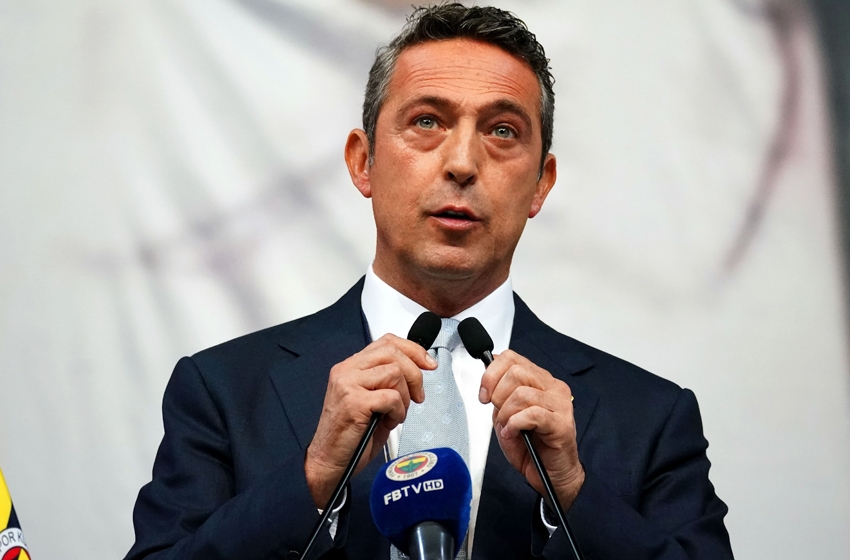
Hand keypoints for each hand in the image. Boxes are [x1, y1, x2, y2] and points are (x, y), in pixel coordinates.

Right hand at [305, 334, 436, 506]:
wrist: (328, 461)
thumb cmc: (350, 436)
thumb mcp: (372, 401)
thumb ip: (388, 383)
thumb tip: (417, 374)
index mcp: (350, 367)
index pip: (386, 342)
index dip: (412, 350)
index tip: (428, 363)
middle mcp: (346, 370)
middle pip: (393, 353)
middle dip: (415, 374)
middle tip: (418, 396)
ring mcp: (348, 384)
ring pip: (394, 373)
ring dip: (404, 397)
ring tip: (395, 414)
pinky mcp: (354, 401)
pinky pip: (391, 397)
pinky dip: (398, 412)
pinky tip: (389, 422)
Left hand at [479, 350, 584, 508]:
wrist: (552, 476)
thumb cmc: (532, 448)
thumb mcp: (507, 417)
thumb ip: (499, 398)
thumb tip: (488, 382)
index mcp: (539, 381)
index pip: (512, 358)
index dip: (491, 373)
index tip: (484, 394)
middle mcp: (552, 388)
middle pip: (516, 371)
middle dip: (498, 394)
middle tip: (499, 414)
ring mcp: (560, 404)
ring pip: (522, 393)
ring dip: (507, 414)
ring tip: (508, 428)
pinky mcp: (562, 423)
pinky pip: (532, 414)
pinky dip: (516, 424)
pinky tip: (514, 434)